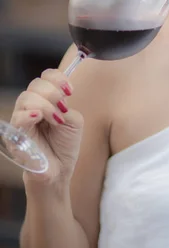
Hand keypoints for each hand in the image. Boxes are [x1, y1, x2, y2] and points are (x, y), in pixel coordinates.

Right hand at [10, 69, 83, 185]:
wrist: (59, 169)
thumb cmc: (65, 146)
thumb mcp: (74, 121)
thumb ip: (67, 107)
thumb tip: (57, 103)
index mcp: (47, 100)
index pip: (46, 77)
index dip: (57, 78)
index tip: (70, 91)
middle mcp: (33, 106)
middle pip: (36, 84)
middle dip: (53, 92)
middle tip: (63, 107)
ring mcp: (22, 118)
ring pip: (27, 97)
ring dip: (46, 105)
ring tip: (56, 120)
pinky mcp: (16, 133)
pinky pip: (19, 116)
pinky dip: (30, 113)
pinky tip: (39, 117)